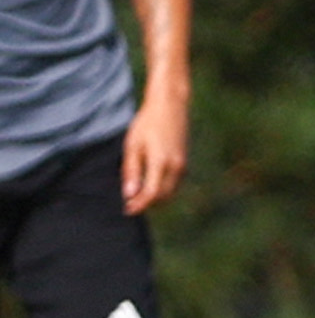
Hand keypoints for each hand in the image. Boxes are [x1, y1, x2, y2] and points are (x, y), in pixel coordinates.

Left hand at [120, 89, 186, 215]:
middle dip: (147, 204)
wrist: (171, 106)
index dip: (139, 205)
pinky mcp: (184, 162)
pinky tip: (150, 185)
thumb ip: (131, 171)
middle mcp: (176, 167)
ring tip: (138, 197)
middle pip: (162, 197)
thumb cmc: (147, 123)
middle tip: (130, 204)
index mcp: (161, 162)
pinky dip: (162, 190)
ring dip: (155, 199)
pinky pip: (174, 184)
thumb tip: (129, 194)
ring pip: (170, 192)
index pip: (151, 194)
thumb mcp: (133, 145)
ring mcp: (183, 165)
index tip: (127, 210)